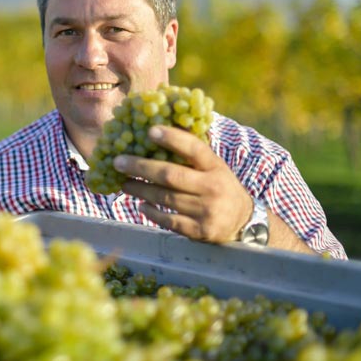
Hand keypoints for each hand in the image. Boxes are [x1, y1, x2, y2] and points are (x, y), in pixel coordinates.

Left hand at [115, 125, 252, 243]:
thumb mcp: (214, 167)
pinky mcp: (199, 231)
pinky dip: (151, 212)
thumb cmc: (219, 187)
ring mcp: (207, 211)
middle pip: (170, 175)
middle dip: (140, 167)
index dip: (172, 138)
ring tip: (124, 183)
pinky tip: (140, 204)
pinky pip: (168, 220)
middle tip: (118, 162)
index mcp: (216, 167)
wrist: (242, 223)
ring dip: (140, 189)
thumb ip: (193, 153)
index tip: (150, 130)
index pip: (195, 148)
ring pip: (165, 198)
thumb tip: (159, 129)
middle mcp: (213, 187)